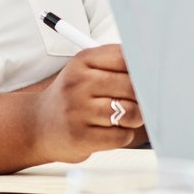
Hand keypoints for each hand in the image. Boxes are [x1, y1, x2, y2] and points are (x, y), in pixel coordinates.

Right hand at [30, 45, 143, 161]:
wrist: (36, 125)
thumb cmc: (73, 97)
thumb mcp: (86, 71)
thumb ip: (117, 66)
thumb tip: (157, 71)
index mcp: (83, 61)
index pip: (126, 57)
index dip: (144, 69)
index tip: (152, 77)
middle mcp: (78, 83)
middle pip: (131, 86)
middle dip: (143, 97)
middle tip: (141, 102)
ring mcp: (77, 111)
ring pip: (130, 112)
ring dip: (135, 118)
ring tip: (126, 117)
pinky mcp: (80, 136)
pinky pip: (121, 136)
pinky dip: (123, 135)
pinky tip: (111, 131)